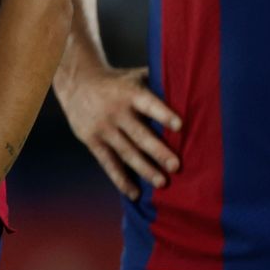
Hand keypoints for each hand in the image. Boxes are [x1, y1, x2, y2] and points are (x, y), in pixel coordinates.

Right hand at [54, 61, 181, 199]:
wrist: (76, 81)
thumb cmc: (116, 81)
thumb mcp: (133, 76)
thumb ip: (157, 82)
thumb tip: (193, 85)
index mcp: (129, 93)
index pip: (148, 104)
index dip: (163, 114)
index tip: (180, 125)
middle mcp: (115, 111)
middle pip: (139, 134)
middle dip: (158, 151)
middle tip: (176, 166)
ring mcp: (102, 127)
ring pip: (125, 151)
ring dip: (144, 168)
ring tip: (162, 183)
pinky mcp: (91, 140)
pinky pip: (107, 162)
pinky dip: (120, 179)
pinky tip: (134, 193)